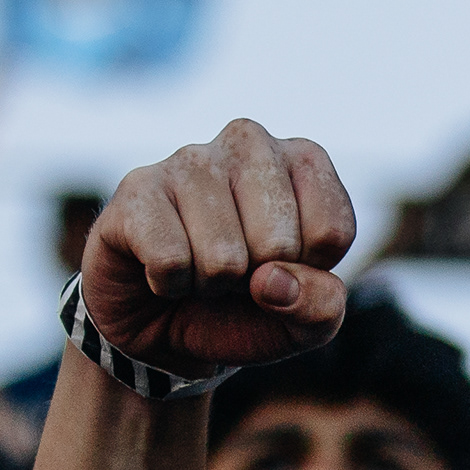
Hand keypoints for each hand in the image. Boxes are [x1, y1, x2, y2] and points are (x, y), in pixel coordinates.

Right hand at [82, 119, 357, 376]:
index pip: (331, 234)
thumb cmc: (244, 310)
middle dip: (255, 281)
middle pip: (279, 244)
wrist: (160, 325)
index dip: (306, 275)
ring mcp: (190, 158)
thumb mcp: (304, 325)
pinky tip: (162, 267)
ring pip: (223, 257)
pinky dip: (168, 284)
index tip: (282, 268)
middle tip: (234, 272)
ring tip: (197, 267)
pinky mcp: (137, 186)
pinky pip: (170, 260)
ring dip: (209, 285)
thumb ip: (321, 309)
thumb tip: (272, 280)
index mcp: (303, 161)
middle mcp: (250, 143)